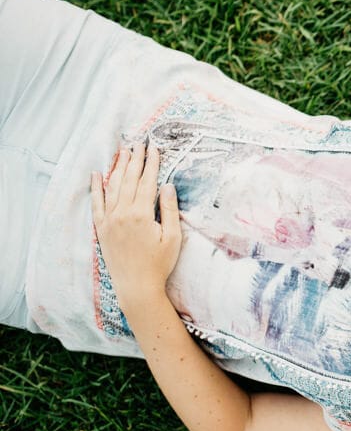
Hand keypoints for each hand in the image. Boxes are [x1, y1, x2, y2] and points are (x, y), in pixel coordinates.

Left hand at [90, 144, 182, 309]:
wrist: (136, 286)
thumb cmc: (159, 264)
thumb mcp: (173, 238)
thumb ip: (170, 210)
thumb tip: (167, 186)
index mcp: (141, 214)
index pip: (147, 182)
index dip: (151, 164)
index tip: (154, 148)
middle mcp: (122, 213)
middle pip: (129, 180)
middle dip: (134, 160)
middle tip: (138, 144)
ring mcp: (109, 220)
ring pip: (113, 187)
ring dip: (118, 168)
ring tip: (123, 152)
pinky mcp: (102, 228)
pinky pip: (97, 203)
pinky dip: (96, 187)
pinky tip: (97, 174)